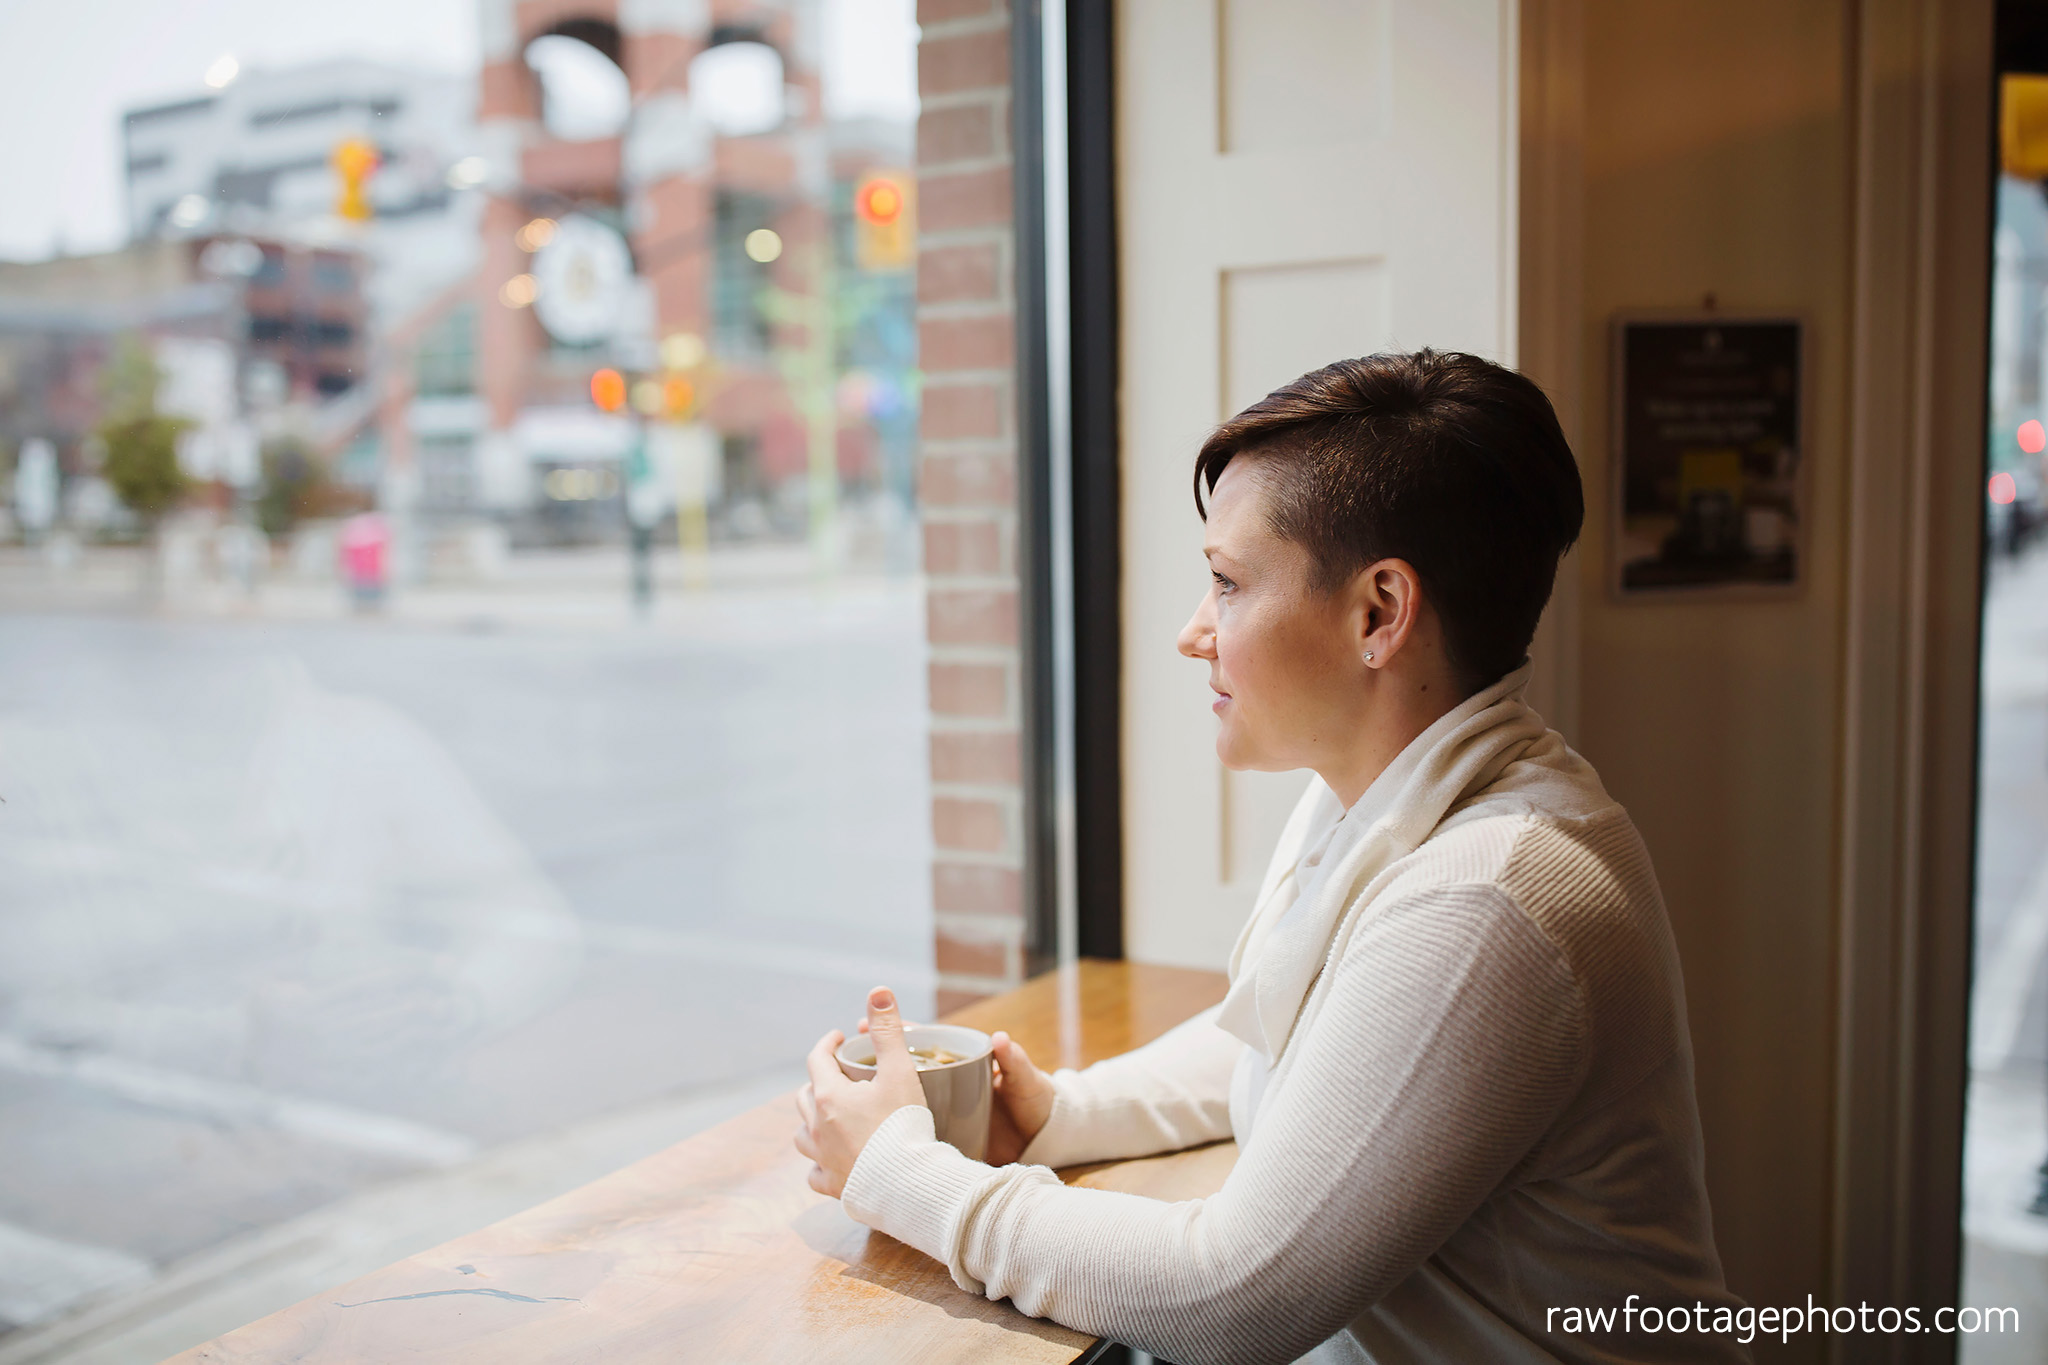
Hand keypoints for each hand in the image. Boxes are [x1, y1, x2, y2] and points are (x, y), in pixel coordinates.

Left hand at [794, 987, 926, 1197]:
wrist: (908, 1185)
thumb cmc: (904, 1126)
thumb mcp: (900, 1072)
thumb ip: (888, 1031)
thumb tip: (877, 990)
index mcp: (829, 1096)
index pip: (817, 1059)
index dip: (827, 1043)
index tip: (839, 1037)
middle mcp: (817, 1128)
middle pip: (805, 1096)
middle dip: (818, 1080)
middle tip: (837, 1075)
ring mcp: (823, 1159)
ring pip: (803, 1134)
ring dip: (811, 1120)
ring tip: (827, 1116)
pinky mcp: (833, 1185)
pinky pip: (815, 1172)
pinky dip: (820, 1162)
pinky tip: (830, 1159)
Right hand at [852, 1017, 1055, 1164]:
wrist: (1043, 1139)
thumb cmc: (1034, 1102)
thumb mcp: (1025, 1081)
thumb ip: (1015, 1061)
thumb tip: (1000, 1039)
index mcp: (960, 1063)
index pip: (921, 1042)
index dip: (895, 1034)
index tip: (864, 1027)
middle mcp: (943, 1084)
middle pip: (899, 1070)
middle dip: (869, 1066)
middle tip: (837, 1063)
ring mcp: (937, 1110)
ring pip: (895, 1101)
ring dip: (868, 1099)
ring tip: (840, 1103)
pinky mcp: (938, 1137)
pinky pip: (907, 1131)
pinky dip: (883, 1133)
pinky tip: (858, 1141)